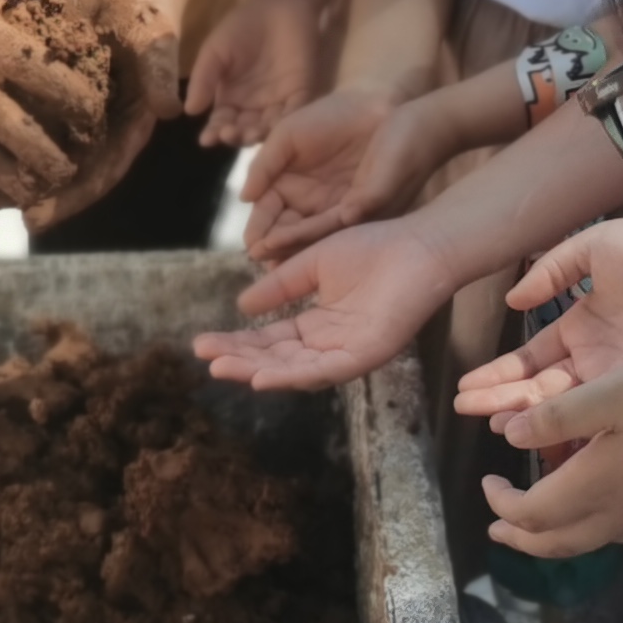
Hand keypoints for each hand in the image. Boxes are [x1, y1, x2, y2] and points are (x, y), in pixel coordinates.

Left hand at [20, 0, 181, 232]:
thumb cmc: (145, 6)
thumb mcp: (153, 36)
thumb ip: (159, 71)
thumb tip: (170, 108)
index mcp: (128, 125)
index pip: (101, 172)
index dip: (69, 197)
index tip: (35, 217)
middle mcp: (99, 127)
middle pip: (62, 174)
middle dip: (26, 195)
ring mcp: (71, 113)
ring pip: (36, 151)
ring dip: (4, 172)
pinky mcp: (47, 92)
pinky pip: (19, 118)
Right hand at [185, 0, 324, 149]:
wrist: (277, 5)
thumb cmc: (242, 27)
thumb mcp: (215, 51)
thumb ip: (203, 79)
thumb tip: (189, 111)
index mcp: (230, 99)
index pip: (221, 122)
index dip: (214, 133)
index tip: (207, 140)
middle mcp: (253, 107)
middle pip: (244, 130)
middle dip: (237, 136)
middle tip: (231, 134)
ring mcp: (278, 102)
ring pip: (269, 128)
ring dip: (260, 134)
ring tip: (251, 133)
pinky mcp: (301, 93)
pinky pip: (295, 113)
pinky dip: (287, 122)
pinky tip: (278, 126)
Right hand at [193, 219, 458, 393]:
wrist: (420, 244)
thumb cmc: (375, 247)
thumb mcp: (312, 265)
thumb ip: (280, 286)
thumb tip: (242, 305)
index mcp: (318, 326)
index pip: (270, 342)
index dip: (236, 344)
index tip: (203, 343)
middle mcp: (330, 345)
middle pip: (276, 361)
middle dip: (239, 361)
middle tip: (205, 359)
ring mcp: (349, 353)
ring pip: (295, 372)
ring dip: (257, 372)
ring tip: (223, 368)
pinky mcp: (368, 354)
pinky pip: (325, 372)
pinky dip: (292, 377)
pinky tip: (262, 377)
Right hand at [240, 84, 458, 262]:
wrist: (375, 103)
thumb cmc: (330, 115)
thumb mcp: (287, 137)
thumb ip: (264, 165)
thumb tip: (244, 198)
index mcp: (292, 190)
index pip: (270, 216)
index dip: (259, 231)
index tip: (250, 245)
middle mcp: (315, 206)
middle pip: (290, 233)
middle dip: (276, 250)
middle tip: (262, 262)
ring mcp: (339, 208)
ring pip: (312, 234)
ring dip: (294, 248)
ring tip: (277, 262)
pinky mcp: (364, 205)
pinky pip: (337, 222)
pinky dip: (318, 231)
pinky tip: (302, 235)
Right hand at [451, 217, 622, 417]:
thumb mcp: (590, 250)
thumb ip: (550, 274)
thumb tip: (513, 300)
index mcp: (580, 327)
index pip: (530, 359)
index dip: (498, 374)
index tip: (466, 388)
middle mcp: (594, 358)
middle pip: (538, 387)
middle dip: (500, 399)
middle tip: (465, 410)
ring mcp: (615, 376)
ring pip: (561, 405)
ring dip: (526, 413)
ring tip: (490, 422)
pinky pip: (596, 412)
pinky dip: (568, 423)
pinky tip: (541, 433)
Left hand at [482, 349, 622, 555]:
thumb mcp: (611, 393)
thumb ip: (556, 417)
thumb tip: (510, 436)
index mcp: (595, 485)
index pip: (531, 515)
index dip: (501, 504)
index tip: (487, 480)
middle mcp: (622, 513)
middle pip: (558, 544)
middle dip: (521, 538)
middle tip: (499, 528)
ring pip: (594, 541)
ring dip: (559, 536)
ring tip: (545, 521)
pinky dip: (600, 524)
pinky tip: (608, 501)